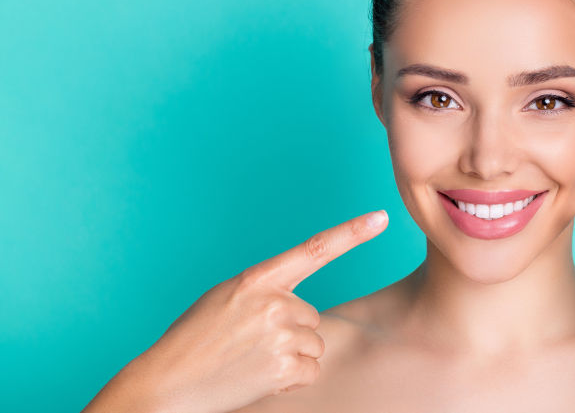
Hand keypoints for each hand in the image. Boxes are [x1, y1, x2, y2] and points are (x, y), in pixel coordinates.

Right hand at [109, 210, 388, 412]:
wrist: (167, 384)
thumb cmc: (194, 341)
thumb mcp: (225, 299)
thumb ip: (265, 293)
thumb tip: (301, 309)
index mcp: (257, 279)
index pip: (315, 249)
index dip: (352, 233)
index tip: (381, 218)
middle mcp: (274, 302)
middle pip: (312, 317)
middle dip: (289, 333)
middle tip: (250, 345)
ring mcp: (281, 334)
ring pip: (313, 345)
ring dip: (290, 358)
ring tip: (250, 361)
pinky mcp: (285, 367)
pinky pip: (310, 371)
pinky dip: (291, 380)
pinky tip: (259, 378)